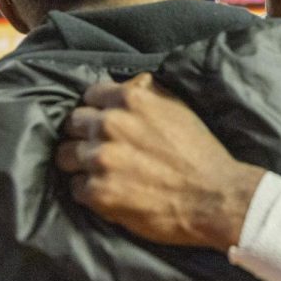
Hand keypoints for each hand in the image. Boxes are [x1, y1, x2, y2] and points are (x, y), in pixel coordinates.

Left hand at [56, 74, 265, 250]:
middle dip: (83, 135)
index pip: (90, 95)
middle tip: (99, 148)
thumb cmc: (199, 152)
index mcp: (129, 99)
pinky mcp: (98, 192)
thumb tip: (127, 83)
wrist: (214, 196)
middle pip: (73, 124)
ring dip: (80, 164)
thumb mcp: (177, 107)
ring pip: (66, 156)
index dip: (96, 109)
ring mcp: (101, 159)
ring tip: (100, 172)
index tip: (101, 121)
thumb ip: (146, 93)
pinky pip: (75, 187)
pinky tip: (108, 191)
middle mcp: (110, 125)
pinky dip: (88, 191)